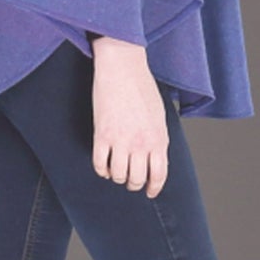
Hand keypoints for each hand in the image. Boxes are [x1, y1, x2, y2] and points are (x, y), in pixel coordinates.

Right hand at [89, 35, 168, 196]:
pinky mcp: (102, 135)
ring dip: (117, 177)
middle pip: (137, 179)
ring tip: (116, 171)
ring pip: (118, 175)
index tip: (148, 192)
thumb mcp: (159, 116)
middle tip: (130, 180)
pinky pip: (100, 164)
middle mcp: (141, 144)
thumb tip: (156, 158)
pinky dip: (101, 170)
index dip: (153, 188)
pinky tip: (103, 166)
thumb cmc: (142, 87)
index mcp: (158, 139)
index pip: (158, 175)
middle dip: (133, 184)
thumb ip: (158, 138)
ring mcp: (121, 140)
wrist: (123, 67)